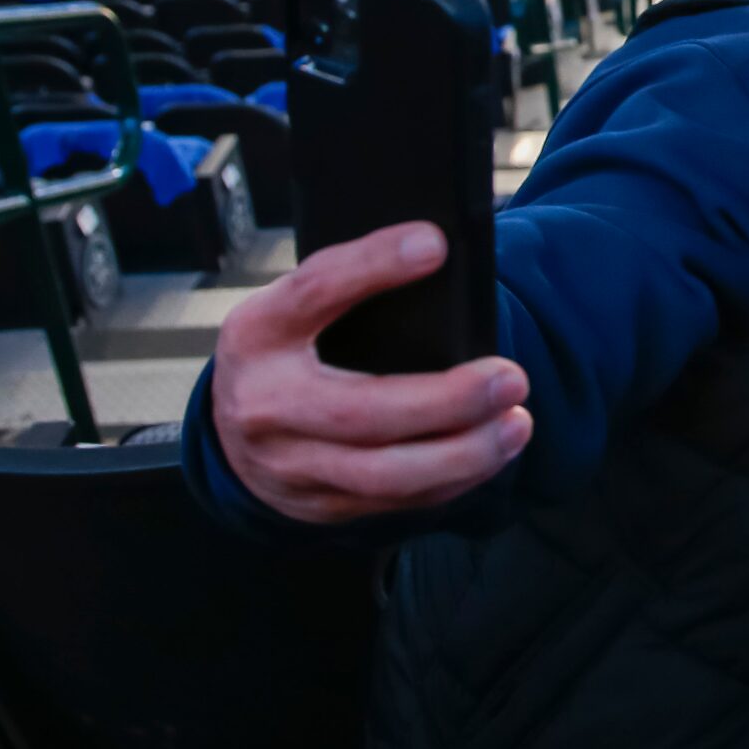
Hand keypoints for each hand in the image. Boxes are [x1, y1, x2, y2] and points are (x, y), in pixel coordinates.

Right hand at [212, 223, 531, 524]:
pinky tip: (490, 454)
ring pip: (384, 476)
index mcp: (259, 333)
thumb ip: (348, 286)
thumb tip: (436, 249)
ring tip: (517, 424)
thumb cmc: (287, 349)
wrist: (231, 428)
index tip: (436, 245)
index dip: (372, 266)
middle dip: (447, 401)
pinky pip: (394, 502)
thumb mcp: (294, 307)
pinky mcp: (318, 504)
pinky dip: (451, 481)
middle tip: (511, 377)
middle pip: (361, 412)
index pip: (313, 291)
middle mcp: (265, 404)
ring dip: (463, 455)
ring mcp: (289, 465)